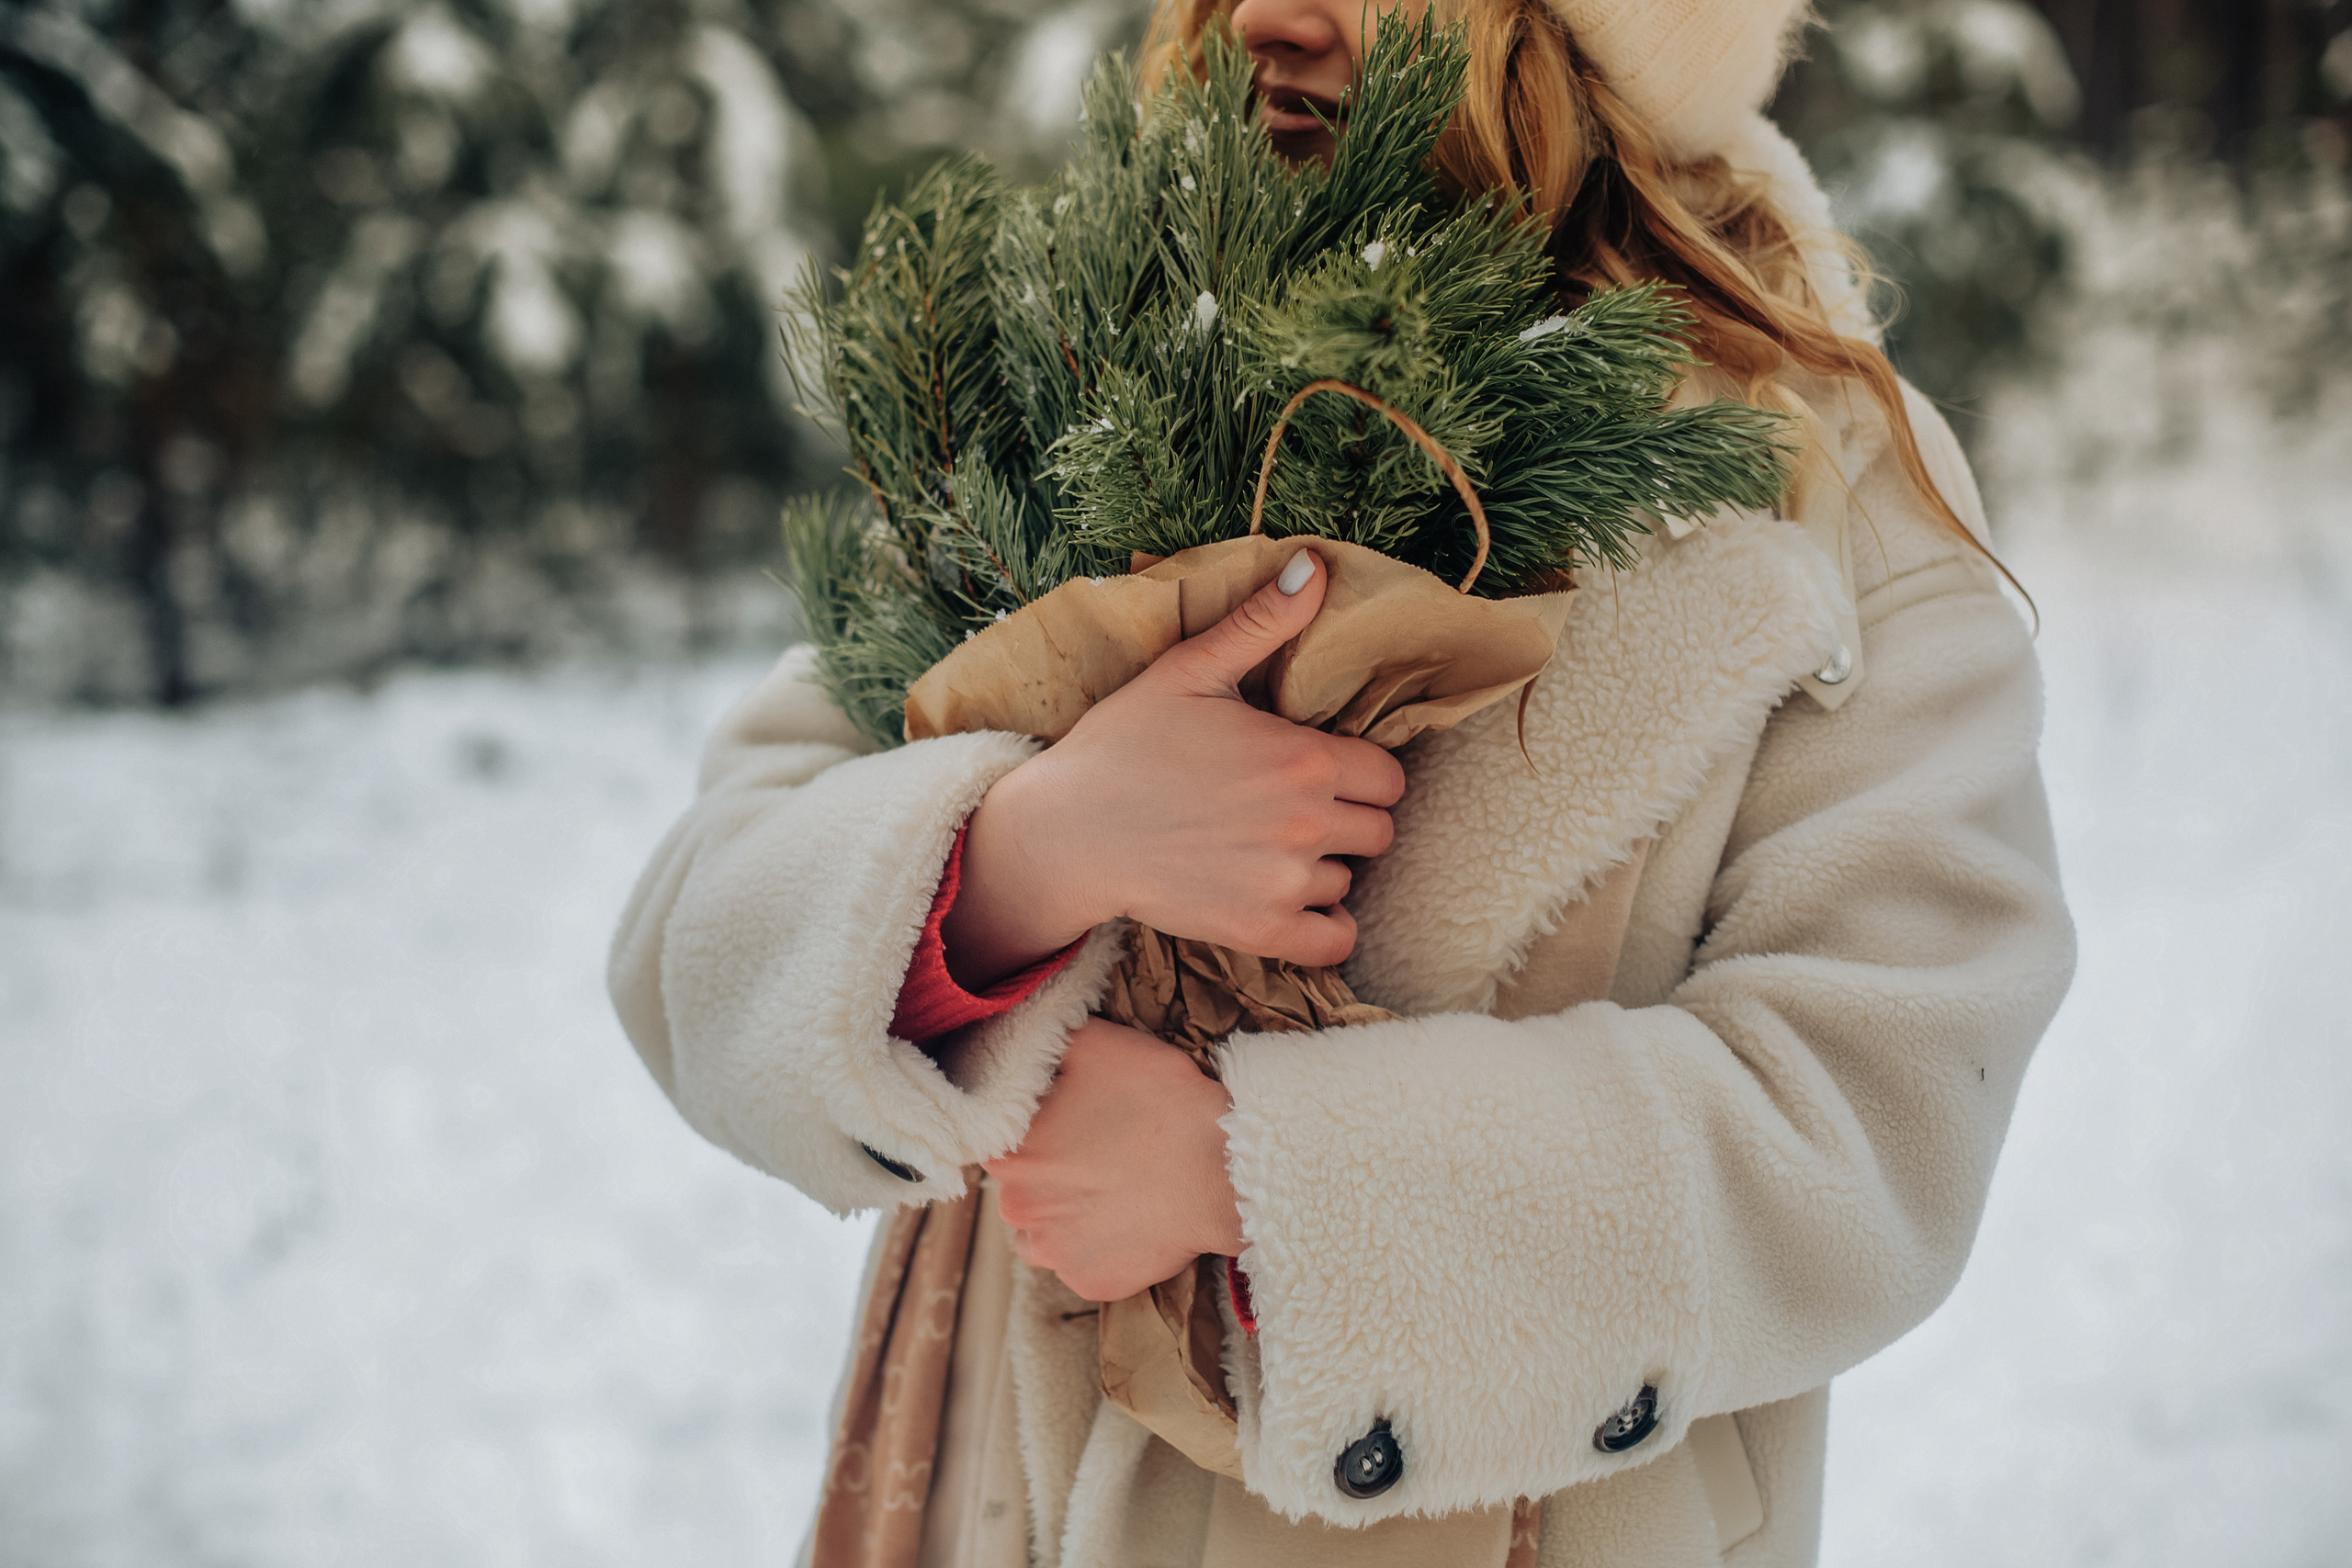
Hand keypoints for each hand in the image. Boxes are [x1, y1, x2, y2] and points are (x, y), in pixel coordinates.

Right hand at [943, 549, 1405, 986]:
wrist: (1065, 832)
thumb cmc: (1123, 745)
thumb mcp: (1188, 672)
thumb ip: (1261, 625)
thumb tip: (1318, 565)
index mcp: (1302, 759)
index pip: (1388, 777)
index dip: (1357, 772)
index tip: (1318, 770)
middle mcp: (1306, 823)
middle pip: (1378, 830)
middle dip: (1346, 818)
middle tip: (1294, 809)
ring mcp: (1284, 883)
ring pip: (1348, 880)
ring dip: (1322, 868)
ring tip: (1269, 849)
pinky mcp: (1260, 931)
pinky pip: (1334, 941)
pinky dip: (1323, 927)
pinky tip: (1289, 900)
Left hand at [985, 1018, 1243, 1301]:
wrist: (1222, 1172)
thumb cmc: (1160, 1104)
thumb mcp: (1098, 1044)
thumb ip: (1046, 1041)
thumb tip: (1025, 1040)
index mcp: (1007, 1150)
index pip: (998, 1134)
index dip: (1033, 1124)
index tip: (1068, 1118)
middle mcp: (1015, 1209)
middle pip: (1020, 1182)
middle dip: (1051, 1166)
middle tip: (1097, 1147)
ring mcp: (1053, 1253)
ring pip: (1043, 1226)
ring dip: (1065, 1209)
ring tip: (1112, 1185)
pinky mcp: (1090, 1282)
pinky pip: (1080, 1259)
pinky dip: (1097, 1242)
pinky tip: (1128, 1216)